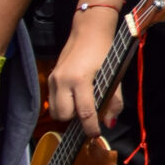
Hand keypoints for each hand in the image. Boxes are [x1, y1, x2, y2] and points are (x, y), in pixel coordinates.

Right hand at [48, 14, 122, 135]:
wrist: (88, 30)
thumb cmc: (104, 50)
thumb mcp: (113, 74)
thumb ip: (113, 100)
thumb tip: (110, 123)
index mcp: (80, 80)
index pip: (84, 113)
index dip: (90, 128)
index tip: (96, 134)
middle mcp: (63, 81)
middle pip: (64, 116)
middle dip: (76, 120)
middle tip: (89, 115)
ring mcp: (54, 80)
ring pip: (55, 111)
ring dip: (68, 114)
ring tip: (81, 106)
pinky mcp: (50, 78)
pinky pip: (52, 101)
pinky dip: (62, 105)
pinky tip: (74, 98)